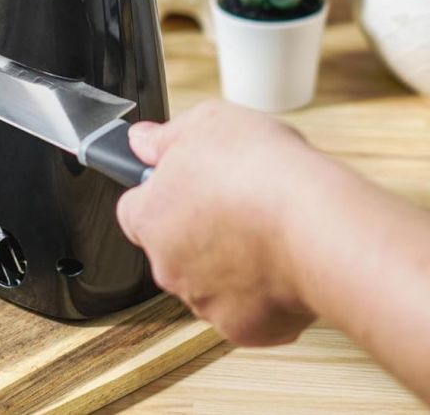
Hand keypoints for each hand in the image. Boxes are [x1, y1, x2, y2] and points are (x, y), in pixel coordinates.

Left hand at [117, 100, 321, 345]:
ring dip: (229, 262)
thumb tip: (141, 141)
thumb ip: (165, 136)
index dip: (161, 193)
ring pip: (208, 281)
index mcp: (149, 217)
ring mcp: (204, 301)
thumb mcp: (207, 122)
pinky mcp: (244, 329)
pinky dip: (264, 295)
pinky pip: (248, 311)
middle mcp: (167, 265)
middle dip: (198, 230)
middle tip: (237, 204)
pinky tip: (284, 266)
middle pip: (171, 247)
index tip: (186, 183)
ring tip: (266, 231)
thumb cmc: (263, 173)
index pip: (134, 210)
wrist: (317, 225)